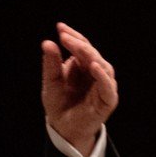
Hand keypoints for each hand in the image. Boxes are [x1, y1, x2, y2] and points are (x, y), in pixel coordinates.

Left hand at [41, 23, 118, 156]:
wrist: (63, 129)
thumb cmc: (59, 105)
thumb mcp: (51, 82)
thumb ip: (51, 64)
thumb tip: (47, 42)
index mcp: (84, 66)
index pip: (82, 46)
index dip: (73, 36)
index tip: (60, 27)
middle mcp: (96, 74)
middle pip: (92, 53)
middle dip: (79, 44)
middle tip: (64, 36)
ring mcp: (103, 86)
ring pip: (103, 66)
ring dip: (90, 55)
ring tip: (77, 47)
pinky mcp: (108, 100)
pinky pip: (108, 86)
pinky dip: (102, 76)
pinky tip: (93, 66)